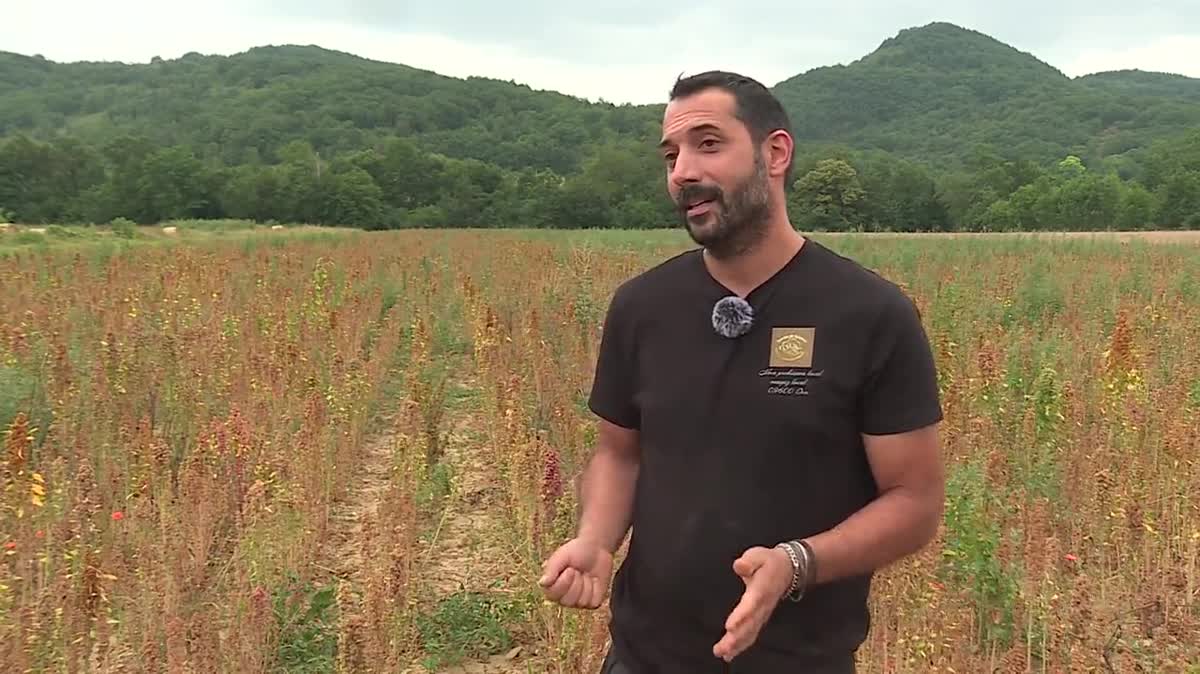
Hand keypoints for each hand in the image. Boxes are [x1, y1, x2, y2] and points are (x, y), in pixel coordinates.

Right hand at [537, 537, 613, 608]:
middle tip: (578, 570)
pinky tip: (594, 580)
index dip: (563, 582)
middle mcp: (563, 597)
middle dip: (575, 582)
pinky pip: (592, 603)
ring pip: (580, 602)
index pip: (552, 594)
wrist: (598, 548)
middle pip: (567, 601)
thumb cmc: (577, 551)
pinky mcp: (592, 602)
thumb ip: (551, 568)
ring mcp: (577, 601)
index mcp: (551, 586)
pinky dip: (595, 590)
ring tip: (586, 574)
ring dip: (586, 585)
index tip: (570, 568)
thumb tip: (542, 583)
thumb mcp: (562, 555)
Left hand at [713, 545, 792, 661]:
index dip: (741, 616)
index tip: (729, 627)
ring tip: (723, 654)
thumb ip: (748, 562)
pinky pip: (752, 635)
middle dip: (735, 638)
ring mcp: (763, 614)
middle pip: (749, 625)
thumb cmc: (768, 562)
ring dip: (737, 645)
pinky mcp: (761, 618)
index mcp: (760, 590)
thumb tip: (739, 565)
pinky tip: (730, 654)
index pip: (750, 605)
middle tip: (721, 649)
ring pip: (750, 633)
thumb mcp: (758, 555)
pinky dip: (741, 645)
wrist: (788, 569)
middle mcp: (762, 606)